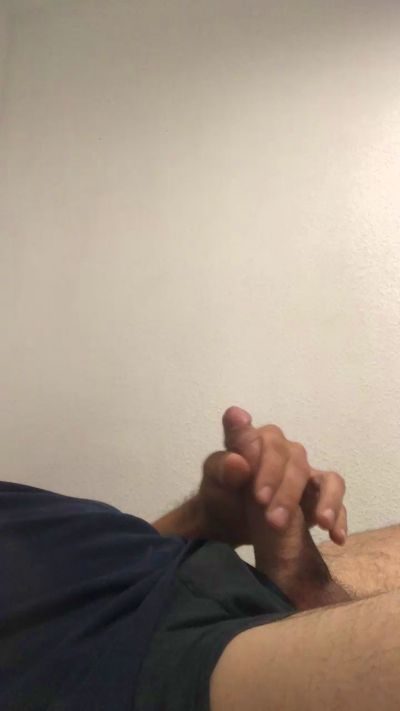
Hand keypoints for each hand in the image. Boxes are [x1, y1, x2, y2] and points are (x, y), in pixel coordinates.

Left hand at [197, 406, 346, 548]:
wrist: (229, 522)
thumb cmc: (221, 495)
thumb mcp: (213, 483)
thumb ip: (222, 469)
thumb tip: (238, 462)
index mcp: (257, 440)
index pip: (266, 439)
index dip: (264, 459)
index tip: (254, 484)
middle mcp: (284, 450)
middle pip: (296, 460)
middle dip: (287, 490)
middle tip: (273, 520)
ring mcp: (304, 471)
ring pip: (324, 476)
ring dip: (323, 499)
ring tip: (320, 522)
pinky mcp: (319, 493)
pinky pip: (336, 497)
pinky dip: (339, 513)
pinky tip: (335, 536)